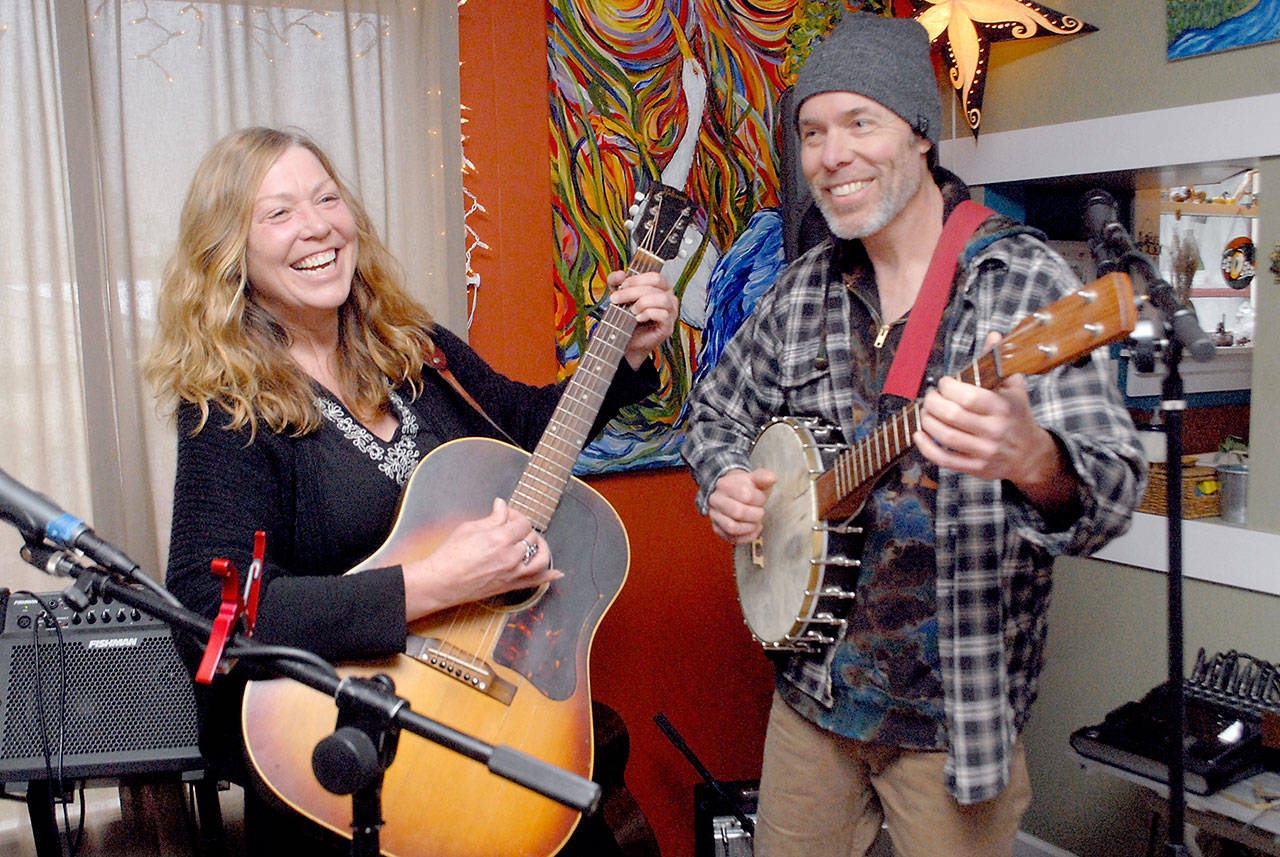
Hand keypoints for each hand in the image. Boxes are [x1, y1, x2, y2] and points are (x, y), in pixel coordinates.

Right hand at [401, 498, 560, 620]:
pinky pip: (536, 582)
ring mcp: (512, 573)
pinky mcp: (510, 586)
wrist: (441, 582)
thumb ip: (492, 518)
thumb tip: (502, 506)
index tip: (509, 516)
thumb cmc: (450, 556)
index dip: (517, 516)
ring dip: (541, 548)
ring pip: (540, 558)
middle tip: (514, 528)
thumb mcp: (469, 529)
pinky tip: (557, 572)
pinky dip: (549, 576)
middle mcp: (510, 557)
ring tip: (535, 542)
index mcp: (499, 539)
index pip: (522, 523)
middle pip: (531, 538)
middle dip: (524, 530)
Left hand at [606, 269, 677, 368]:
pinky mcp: (668, 327)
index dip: (636, 279)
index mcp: (660, 288)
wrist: (627, 341)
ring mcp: (671, 313)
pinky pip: (663, 315)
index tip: (621, 286)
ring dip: (642, 302)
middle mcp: (669, 298)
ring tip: (631, 310)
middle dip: (632, 291)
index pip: (655, 277)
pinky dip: (648, 314)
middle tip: (616, 299)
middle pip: (655, 285)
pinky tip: (638, 318)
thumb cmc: (626, 317)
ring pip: (661, 298)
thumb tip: (620, 274)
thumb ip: (616, 281)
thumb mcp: (618, 295)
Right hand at [706, 468, 776, 544]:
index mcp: (724, 485)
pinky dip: (748, 537)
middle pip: (737, 512)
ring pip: (732, 528)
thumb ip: (764, 477)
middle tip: (760, 512)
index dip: (759, 499)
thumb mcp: (756, 479)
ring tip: (757, 522)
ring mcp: (714, 516)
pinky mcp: (717, 529)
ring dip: (750, 527)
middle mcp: (715, 500)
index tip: (761, 498)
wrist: (733, 494)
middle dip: (756, 514)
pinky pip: (732, 539)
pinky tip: (754, 529)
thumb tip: (772, 478)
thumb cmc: (747, 487)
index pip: (745, 494)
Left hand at [914, 332, 1075, 510]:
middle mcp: (994, 431)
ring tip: (925, 412)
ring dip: (928, 422)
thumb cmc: (1016, 415)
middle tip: (930, 397)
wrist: (1030, 454)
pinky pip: (945, 460)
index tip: (944, 383)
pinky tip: (919, 435)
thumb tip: (993, 335)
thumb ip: (998, 363)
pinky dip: (926, 448)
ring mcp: (984, 452)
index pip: (969, 397)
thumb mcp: (1013, 388)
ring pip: (946, 437)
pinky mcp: (975, 468)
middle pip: (953, 417)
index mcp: (1003, 408)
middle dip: (933, 403)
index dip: (949, 387)